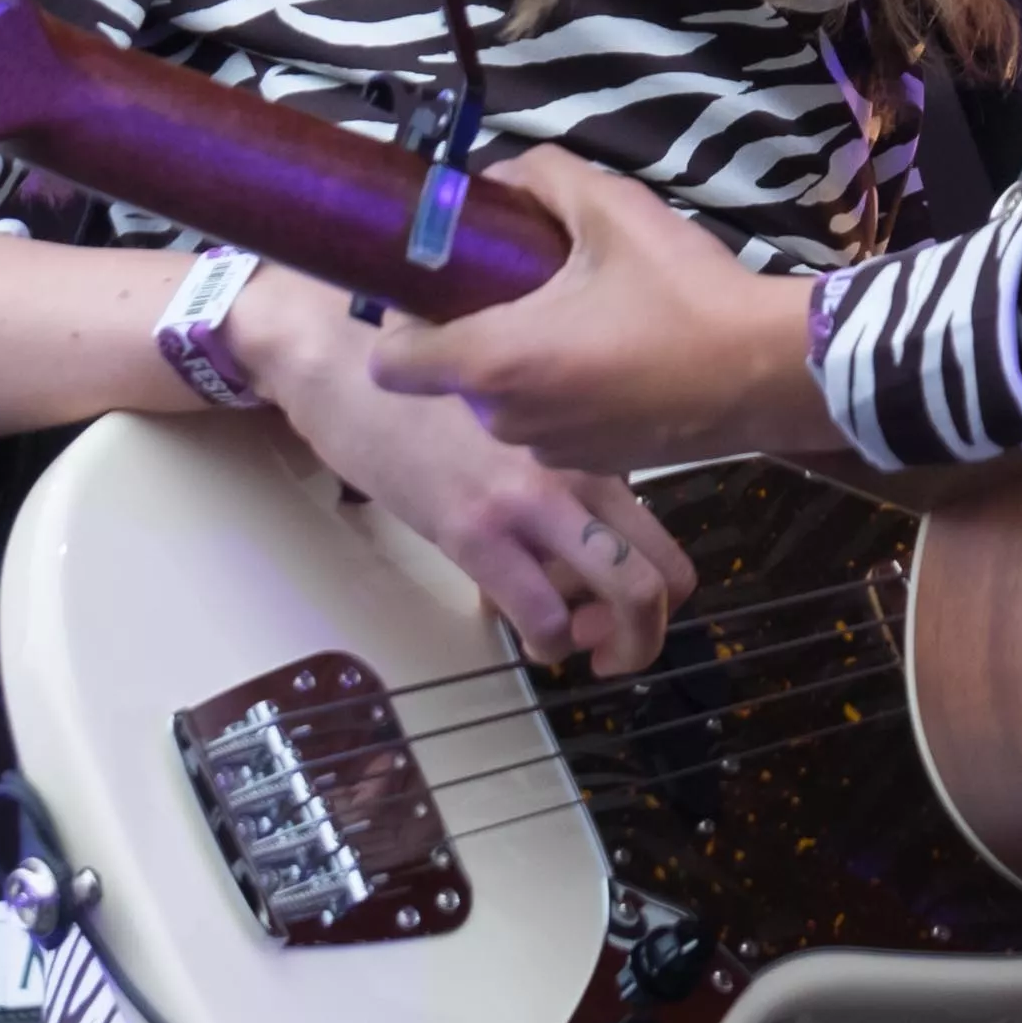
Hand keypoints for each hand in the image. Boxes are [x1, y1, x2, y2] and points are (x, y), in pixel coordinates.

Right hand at [237, 264, 697, 675]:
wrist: (356, 372)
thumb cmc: (434, 401)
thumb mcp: (522, 431)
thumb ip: (566, 475)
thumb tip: (583, 545)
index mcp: (594, 445)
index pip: (665, 535)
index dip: (662, 593)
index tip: (622, 609)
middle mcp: (580, 470)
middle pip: (663, 576)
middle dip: (647, 635)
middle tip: (612, 650)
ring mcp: (531, 501)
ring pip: (626, 594)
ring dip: (607, 646)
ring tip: (569, 642)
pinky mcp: (474, 530)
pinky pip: (541, 615)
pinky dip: (547, 644)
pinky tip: (528, 636)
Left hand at [368, 145, 851, 471]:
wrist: (769, 371)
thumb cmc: (683, 291)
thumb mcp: (612, 208)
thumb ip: (540, 176)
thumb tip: (501, 177)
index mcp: (495, 360)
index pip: (389, 361)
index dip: (401, 320)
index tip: (443, 285)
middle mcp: (508, 418)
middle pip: (453, 374)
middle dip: (477, 330)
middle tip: (529, 284)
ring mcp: (552, 449)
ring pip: (506, 400)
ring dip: (524, 363)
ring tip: (583, 317)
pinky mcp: (595, 463)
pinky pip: (552, 422)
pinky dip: (567, 394)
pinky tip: (619, 356)